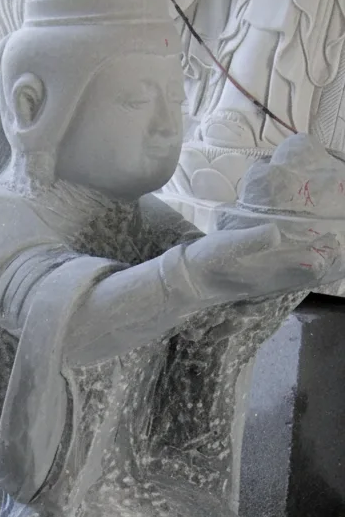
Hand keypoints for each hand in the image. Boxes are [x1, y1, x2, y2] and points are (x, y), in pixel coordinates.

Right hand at [185, 224, 341, 299]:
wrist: (186, 284)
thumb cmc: (207, 263)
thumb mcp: (226, 246)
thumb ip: (252, 240)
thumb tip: (276, 232)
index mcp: (272, 271)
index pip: (313, 266)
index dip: (327, 252)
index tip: (332, 235)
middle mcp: (274, 280)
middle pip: (311, 272)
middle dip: (326, 257)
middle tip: (331, 237)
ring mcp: (266, 282)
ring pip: (301, 274)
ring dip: (314, 261)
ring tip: (321, 245)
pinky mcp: (256, 281)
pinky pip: (288, 275)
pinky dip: (299, 265)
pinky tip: (295, 256)